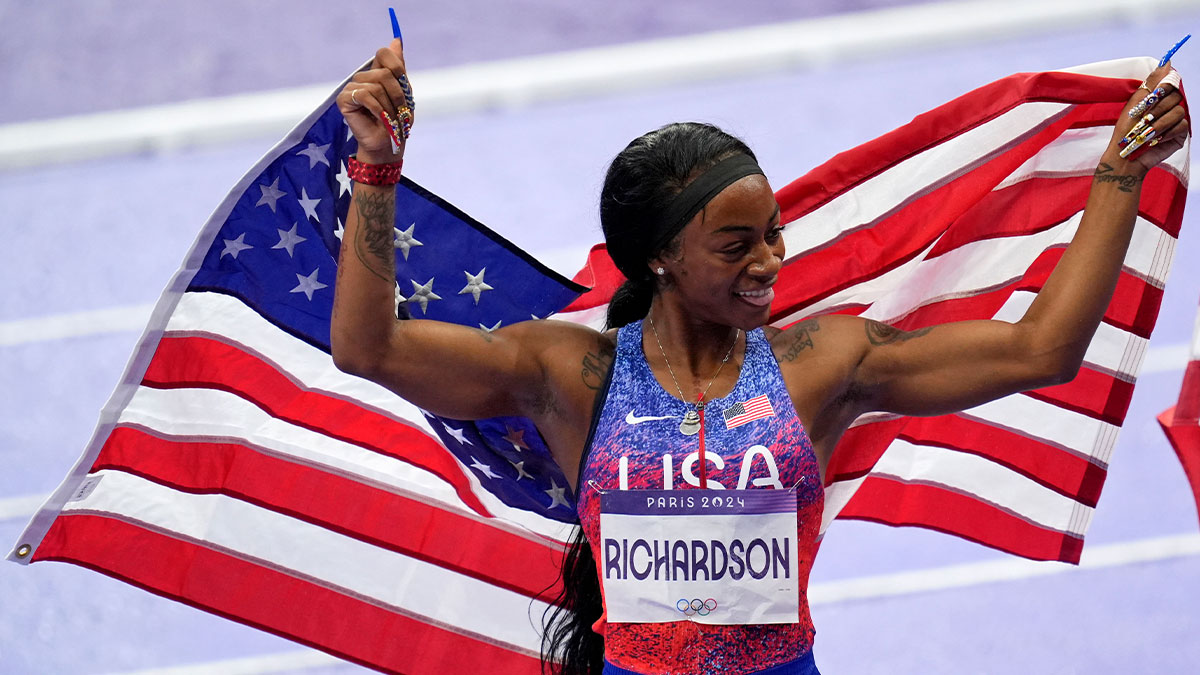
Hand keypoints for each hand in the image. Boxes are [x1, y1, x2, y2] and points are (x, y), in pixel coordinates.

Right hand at [337, 39, 412, 163]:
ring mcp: (351, 87)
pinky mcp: (343, 99)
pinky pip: (365, 95)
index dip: (397, 68)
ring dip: (388, 106)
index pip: (384, 53)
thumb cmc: (397, 120)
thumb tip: (396, 40)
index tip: (403, 87)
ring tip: (389, 118)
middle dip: (397, 95)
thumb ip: (398, 66)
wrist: (389, 142)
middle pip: (384, 73)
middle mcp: (362, 76)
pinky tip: (378, 118)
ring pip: (376, 85)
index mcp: (376, 72)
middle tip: (398, 112)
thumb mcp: (404, 91)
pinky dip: (377, 109)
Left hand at [1105, 63, 1188, 173]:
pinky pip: (1182, 126)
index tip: (1155, 93)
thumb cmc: (1125, 130)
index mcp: (1158, 98)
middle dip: (1158, 109)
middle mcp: (1169, 106)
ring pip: (1179, 112)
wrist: (1125, 154)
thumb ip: (1152, 83)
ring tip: (1147, 133)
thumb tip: (1167, 62)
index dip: (1165, 86)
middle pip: (1176, 97)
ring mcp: (1176, 120)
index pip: (1171, 83)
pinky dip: (1167, 132)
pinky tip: (1156, 139)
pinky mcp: (1180, 133)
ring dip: (1160, 123)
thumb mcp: (1135, 103)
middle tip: (1144, 119)